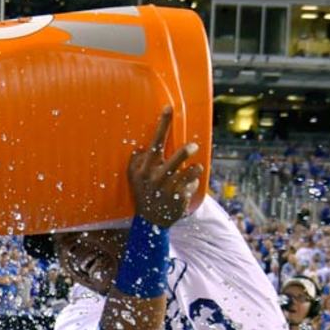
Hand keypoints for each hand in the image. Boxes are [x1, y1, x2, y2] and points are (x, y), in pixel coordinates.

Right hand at [128, 106, 202, 228]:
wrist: (150, 221)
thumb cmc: (144, 193)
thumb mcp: (134, 178)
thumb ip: (136, 161)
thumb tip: (141, 147)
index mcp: (145, 169)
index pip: (155, 143)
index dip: (163, 124)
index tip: (169, 108)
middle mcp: (156, 178)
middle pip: (176, 159)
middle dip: (186, 151)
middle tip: (193, 146)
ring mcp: (169, 189)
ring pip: (190, 171)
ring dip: (194, 169)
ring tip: (194, 168)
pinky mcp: (180, 199)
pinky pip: (192, 184)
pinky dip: (192, 183)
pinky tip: (186, 188)